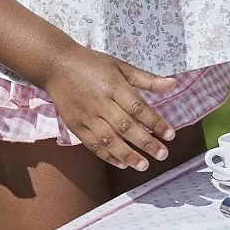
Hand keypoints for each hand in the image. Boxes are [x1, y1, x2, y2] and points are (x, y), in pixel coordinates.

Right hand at [42, 44, 177, 170]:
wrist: (57, 64)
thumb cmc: (92, 64)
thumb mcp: (120, 65)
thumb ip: (146, 79)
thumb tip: (173, 84)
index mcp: (114, 86)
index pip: (138, 108)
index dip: (156, 123)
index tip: (170, 135)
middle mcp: (101, 102)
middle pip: (126, 126)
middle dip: (146, 142)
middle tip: (163, 154)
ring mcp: (87, 116)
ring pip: (109, 139)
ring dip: (128, 154)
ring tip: (144, 165)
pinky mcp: (75, 125)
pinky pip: (92, 144)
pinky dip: (107, 155)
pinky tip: (121, 163)